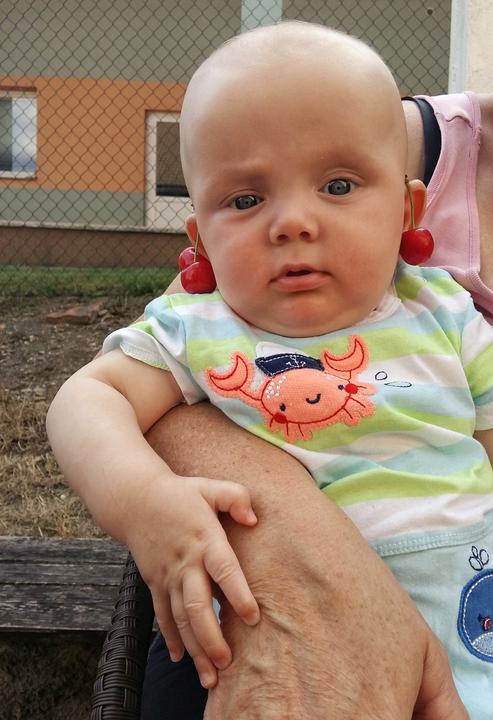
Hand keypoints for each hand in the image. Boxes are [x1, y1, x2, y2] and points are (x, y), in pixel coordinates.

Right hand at [145, 403, 467, 718]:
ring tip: (209, 676)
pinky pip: (162, 614)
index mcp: (204, 539)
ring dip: (193, 648)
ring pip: (179, 618)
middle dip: (211, 636)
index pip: (223, 569)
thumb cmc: (181, 494)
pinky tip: (181, 658)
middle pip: (196, 604)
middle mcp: (186, 562)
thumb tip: (253, 518)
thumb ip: (235, 498)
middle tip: (226, 661)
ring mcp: (168, 575)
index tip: (252, 616)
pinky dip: (171, 637)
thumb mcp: (210, 487)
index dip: (237, 593)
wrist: (135, 500)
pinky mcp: (155, 582)